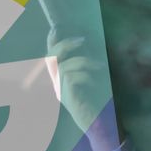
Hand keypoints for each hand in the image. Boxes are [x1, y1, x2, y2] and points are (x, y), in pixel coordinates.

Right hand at [46, 32, 123, 150]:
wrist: (98, 124)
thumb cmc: (97, 101)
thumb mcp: (92, 77)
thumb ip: (86, 64)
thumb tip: (87, 44)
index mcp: (60, 76)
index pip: (50, 55)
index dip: (51, 40)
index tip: (57, 27)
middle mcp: (56, 82)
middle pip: (51, 57)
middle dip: (65, 44)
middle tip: (83, 39)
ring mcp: (59, 90)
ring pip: (64, 66)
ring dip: (84, 62)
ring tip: (100, 66)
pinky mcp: (66, 97)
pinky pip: (71, 77)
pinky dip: (85, 76)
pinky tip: (96, 81)